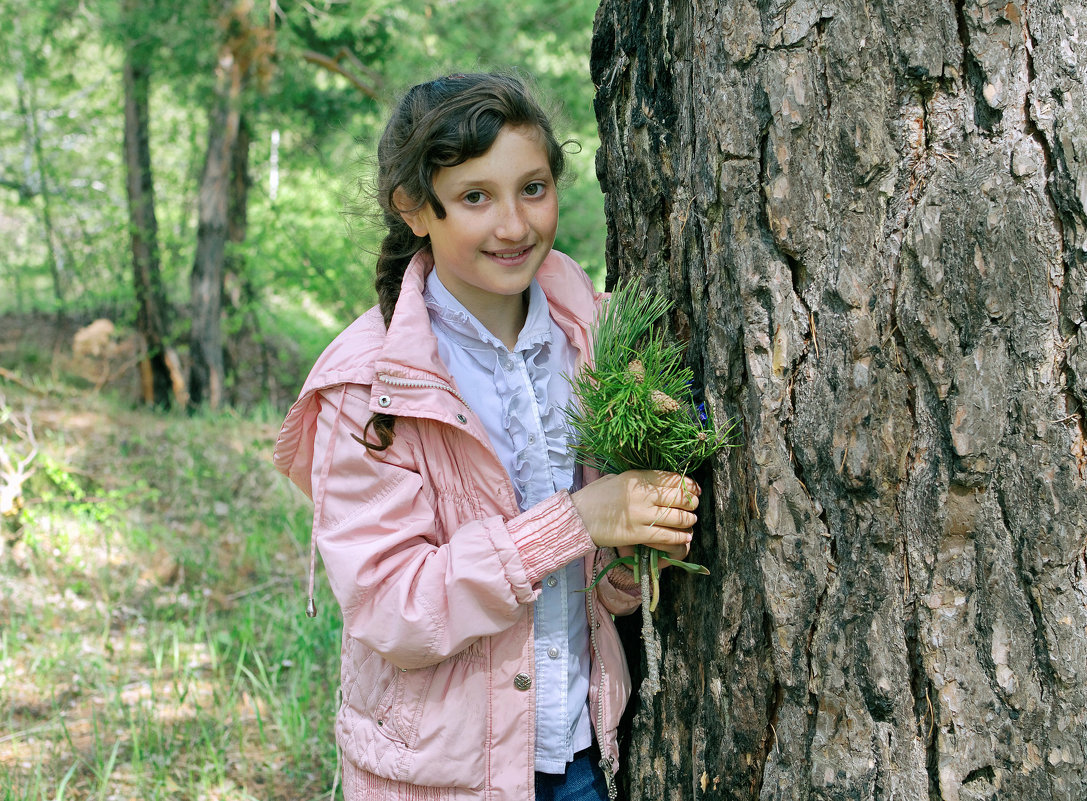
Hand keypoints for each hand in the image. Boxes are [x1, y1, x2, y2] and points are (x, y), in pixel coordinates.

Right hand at [571, 470, 699, 551]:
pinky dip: (680, 537)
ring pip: (678, 518)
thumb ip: (639, 480)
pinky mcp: (638, 534)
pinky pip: (667, 536)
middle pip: (681, 497)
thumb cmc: (594, 496)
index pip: (673, 478)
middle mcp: (643, 494)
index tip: (696, 489)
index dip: (690, 484)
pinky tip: (684, 537)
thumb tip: (660, 482)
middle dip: (692, 503)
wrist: (577, 517)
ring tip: (690, 522)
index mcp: (637, 477)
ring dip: (689, 521)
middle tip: (693, 507)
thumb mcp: (616, 478)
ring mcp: (641, 515)